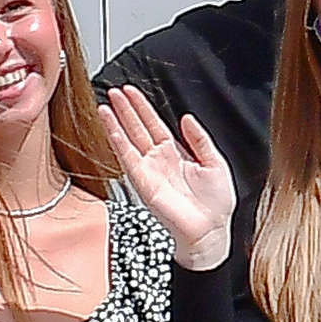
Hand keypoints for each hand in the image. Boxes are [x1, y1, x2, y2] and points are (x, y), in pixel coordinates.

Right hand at [99, 87, 236, 268]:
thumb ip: (200, 140)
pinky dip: (118, 142)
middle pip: (138, 128)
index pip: (155, 124)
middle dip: (126, 110)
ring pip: (128, 141)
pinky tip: (111, 128)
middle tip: (114, 91)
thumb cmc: (215, 203)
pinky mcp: (143, 183)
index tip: (131, 92)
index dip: (143, 108)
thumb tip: (187, 118)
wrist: (211, 229)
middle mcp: (158, 160)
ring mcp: (149, 170)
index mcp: (175, 153)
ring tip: (105, 105)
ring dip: (116, 123)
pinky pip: (128, 158)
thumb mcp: (215, 163)